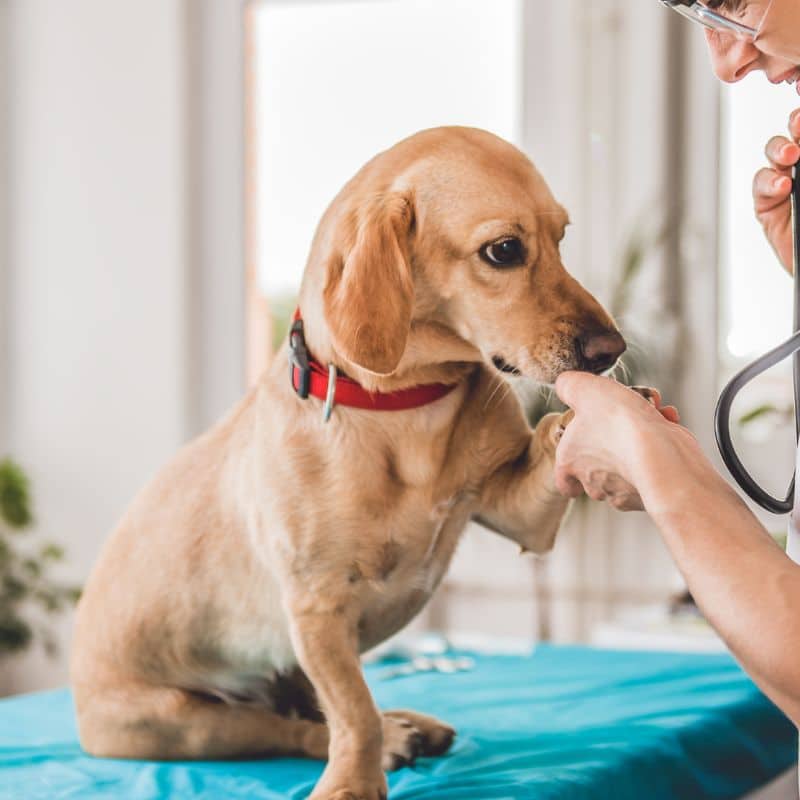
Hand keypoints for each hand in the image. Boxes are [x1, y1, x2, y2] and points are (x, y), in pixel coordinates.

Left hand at [553, 373, 681, 511]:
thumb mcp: (583, 389)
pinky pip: (655, 463)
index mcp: (571, 461)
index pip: (563, 480)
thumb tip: (565, 385)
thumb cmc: (617, 422)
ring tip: (651, 413)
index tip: (580, 460)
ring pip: (629, 462)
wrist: (660, 452)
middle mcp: (595, 482)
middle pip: (597, 470)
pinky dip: (662, 442)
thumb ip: (568, 385)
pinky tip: (666, 423)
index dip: (570, 469)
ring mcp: (624, 491)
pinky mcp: (653, 488)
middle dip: (612, 439)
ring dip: (639, 437)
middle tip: (624, 417)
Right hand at [754, 109, 799, 273]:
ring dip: (780, 149)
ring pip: (775, 155)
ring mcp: (788, 186)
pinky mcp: (770, 207)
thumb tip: (795, 160)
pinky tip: (782, 186)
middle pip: (795, 133)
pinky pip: (761, 186)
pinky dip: (768, 182)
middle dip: (796, 125)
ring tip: (791, 155)